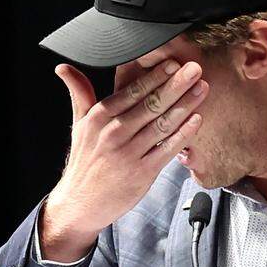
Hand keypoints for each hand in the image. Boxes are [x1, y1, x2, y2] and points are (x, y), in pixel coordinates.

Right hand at [39, 58, 208, 260]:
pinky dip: (183, 134)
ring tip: (202, 88)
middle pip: (150, 105)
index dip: (154, 76)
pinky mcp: (142, 173)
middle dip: (175, 85)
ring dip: (185, 105)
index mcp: (99, 117)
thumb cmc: (85, 160)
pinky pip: (167, 149)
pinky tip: (197, 119)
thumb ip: (79, 93)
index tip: (172, 63)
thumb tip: (63, 68)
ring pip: (162, 125)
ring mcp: (129, 154)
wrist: (81, 203)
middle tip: (195, 68)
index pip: (131, 92)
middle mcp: (113, 133)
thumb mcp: (79, 125)